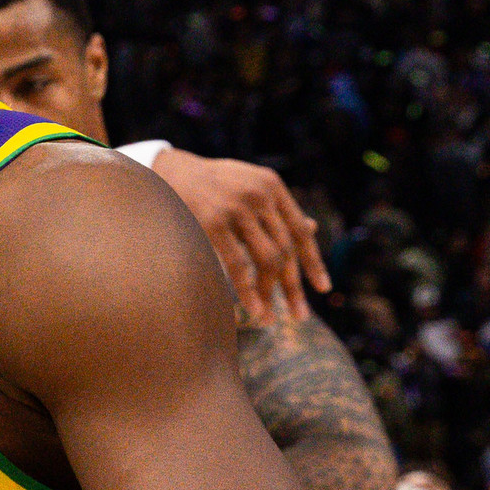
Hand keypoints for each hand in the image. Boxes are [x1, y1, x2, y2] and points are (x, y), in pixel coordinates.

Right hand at [145, 148, 328, 326]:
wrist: (166, 170)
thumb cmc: (210, 183)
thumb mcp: (249, 187)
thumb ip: (276, 208)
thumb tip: (312, 229)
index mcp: (272, 185)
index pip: (300, 231)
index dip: (314, 262)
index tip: (323, 288)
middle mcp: (260, 195)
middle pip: (287, 250)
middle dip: (294, 287)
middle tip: (301, 316)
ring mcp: (237, 208)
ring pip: (268, 260)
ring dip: (272, 293)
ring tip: (270, 319)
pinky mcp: (213, 223)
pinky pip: (239, 265)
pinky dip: (249, 291)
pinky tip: (254, 310)